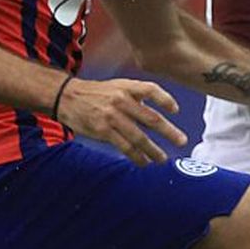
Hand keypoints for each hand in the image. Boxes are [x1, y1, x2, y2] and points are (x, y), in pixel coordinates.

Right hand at [56, 77, 187, 164]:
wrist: (67, 97)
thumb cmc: (97, 93)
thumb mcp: (117, 86)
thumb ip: (136, 96)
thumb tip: (158, 113)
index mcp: (126, 87)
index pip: (151, 90)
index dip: (165, 100)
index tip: (175, 110)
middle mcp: (121, 101)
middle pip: (151, 118)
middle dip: (169, 132)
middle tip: (182, 141)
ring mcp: (112, 117)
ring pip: (139, 137)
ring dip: (154, 150)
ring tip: (163, 159)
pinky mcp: (103, 131)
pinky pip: (125, 147)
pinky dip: (137, 156)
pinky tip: (144, 162)